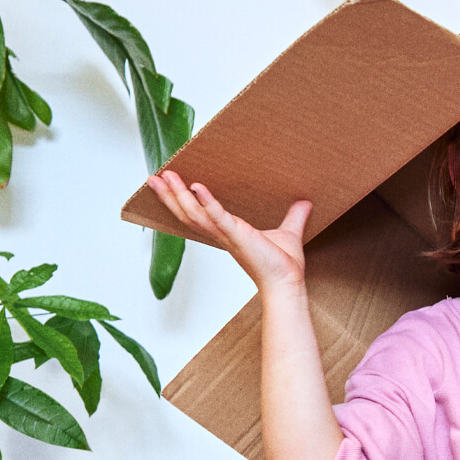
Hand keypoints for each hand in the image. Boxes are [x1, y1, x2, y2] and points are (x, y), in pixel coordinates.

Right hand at [146, 170, 311, 290]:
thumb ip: (294, 217)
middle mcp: (222, 234)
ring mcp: (228, 235)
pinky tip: (198, 187)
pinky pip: (219, 218)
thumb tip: (306, 202)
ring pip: (195, 214)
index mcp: (229, 233)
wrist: (288, 282)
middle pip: (187, 213)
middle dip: (169, 195)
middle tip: (153, 178)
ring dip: (178, 195)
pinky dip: (208, 203)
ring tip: (164, 177)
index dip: (181, 200)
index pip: (198, 214)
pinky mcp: (239, 236)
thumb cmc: (284, 264)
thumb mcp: (289, 232)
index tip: (169, 185)